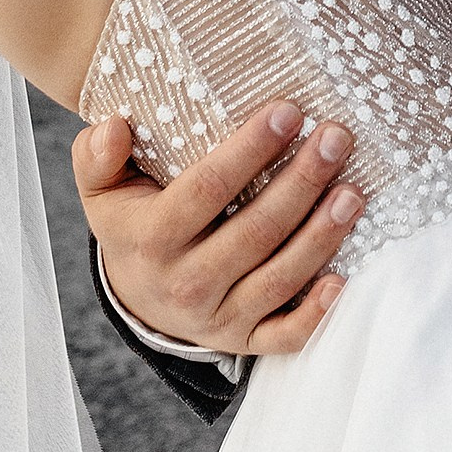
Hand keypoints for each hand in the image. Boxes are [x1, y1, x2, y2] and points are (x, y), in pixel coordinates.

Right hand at [75, 101, 361, 359]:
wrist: (137, 296)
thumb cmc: (132, 222)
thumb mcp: (102, 188)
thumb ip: (98, 155)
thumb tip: (115, 126)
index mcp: (151, 238)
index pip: (207, 189)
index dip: (250, 150)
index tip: (288, 111)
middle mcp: (185, 283)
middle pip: (255, 231)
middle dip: (302, 182)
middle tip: (337, 137)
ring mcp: (218, 317)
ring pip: (278, 279)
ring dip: (321, 236)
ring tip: (353, 192)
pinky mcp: (244, 340)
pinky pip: (286, 335)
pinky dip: (317, 313)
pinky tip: (343, 278)